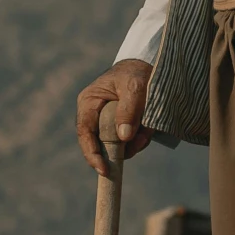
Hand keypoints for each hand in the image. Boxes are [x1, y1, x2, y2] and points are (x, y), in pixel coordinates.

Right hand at [76, 59, 154, 175]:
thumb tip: (123, 137)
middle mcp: (94, 114)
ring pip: (117, 145)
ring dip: (135, 143)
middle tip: (141, 140)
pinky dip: (140, 138)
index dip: (92, 153)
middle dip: (121, 149)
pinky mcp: (120, 126)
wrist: (148, 65)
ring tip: (148, 129)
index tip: (104, 169)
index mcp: (89, 102)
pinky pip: (128, 141)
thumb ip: (129, 110)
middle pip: (101, 143)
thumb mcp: (135, 87)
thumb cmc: (136, 72)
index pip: (85, 133)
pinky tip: (149, 127)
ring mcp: (107, 121)